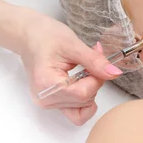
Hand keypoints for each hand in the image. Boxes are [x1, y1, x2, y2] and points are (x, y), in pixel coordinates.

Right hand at [19, 11, 122, 125]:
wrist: (28, 35)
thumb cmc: (44, 35)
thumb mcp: (72, 44)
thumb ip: (94, 61)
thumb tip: (114, 73)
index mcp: (47, 85)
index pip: (84, 94)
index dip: (97, 78)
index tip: (97, 58)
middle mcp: (46, 99)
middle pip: (84, 101)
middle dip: (94, 81)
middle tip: (91, 58)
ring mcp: (47, 103)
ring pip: (82, 107)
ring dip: (89, 88)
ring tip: (83, 67)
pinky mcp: (51, 101)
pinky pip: (74, 108)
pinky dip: (83, 95)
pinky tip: (80, 78)